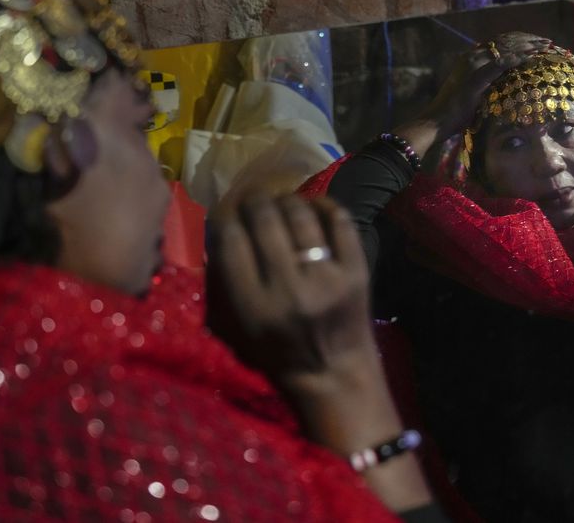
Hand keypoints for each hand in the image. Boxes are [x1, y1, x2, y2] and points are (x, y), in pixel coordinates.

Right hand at [207, 193, 433, 510]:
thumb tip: (216, 230)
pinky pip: (340, 221)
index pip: (230, 240)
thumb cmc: (277, 356)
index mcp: (254, 308)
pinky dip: (324, 206)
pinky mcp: (357, 272)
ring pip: (301, 213)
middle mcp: (290, 291)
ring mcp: (328, 279)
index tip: (225, 212)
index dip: (223, 216)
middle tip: (253, 197)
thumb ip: (221, 285)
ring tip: (281, 202)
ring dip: (286, 200)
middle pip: (265, 219)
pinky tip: (314, 208)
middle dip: (254, 199)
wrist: (335, 376)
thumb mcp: (235, 331)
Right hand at [415, 32, 551, 139]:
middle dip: (526, 39)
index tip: (534, 42)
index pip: (497, 43)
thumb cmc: (452, 114)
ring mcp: (473, 65)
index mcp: (468, 60)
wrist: (435, 121)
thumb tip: (501, 90)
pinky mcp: (476, 77)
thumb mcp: (472, 95)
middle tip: (545, 42)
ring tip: (544, 45)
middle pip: (503, 41)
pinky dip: (519, 57)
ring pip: (505, 48)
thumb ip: (485, 87)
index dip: (517, 40)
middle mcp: (470, 58)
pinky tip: (533, 55)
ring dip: (527, 45)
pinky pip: (502, 63)